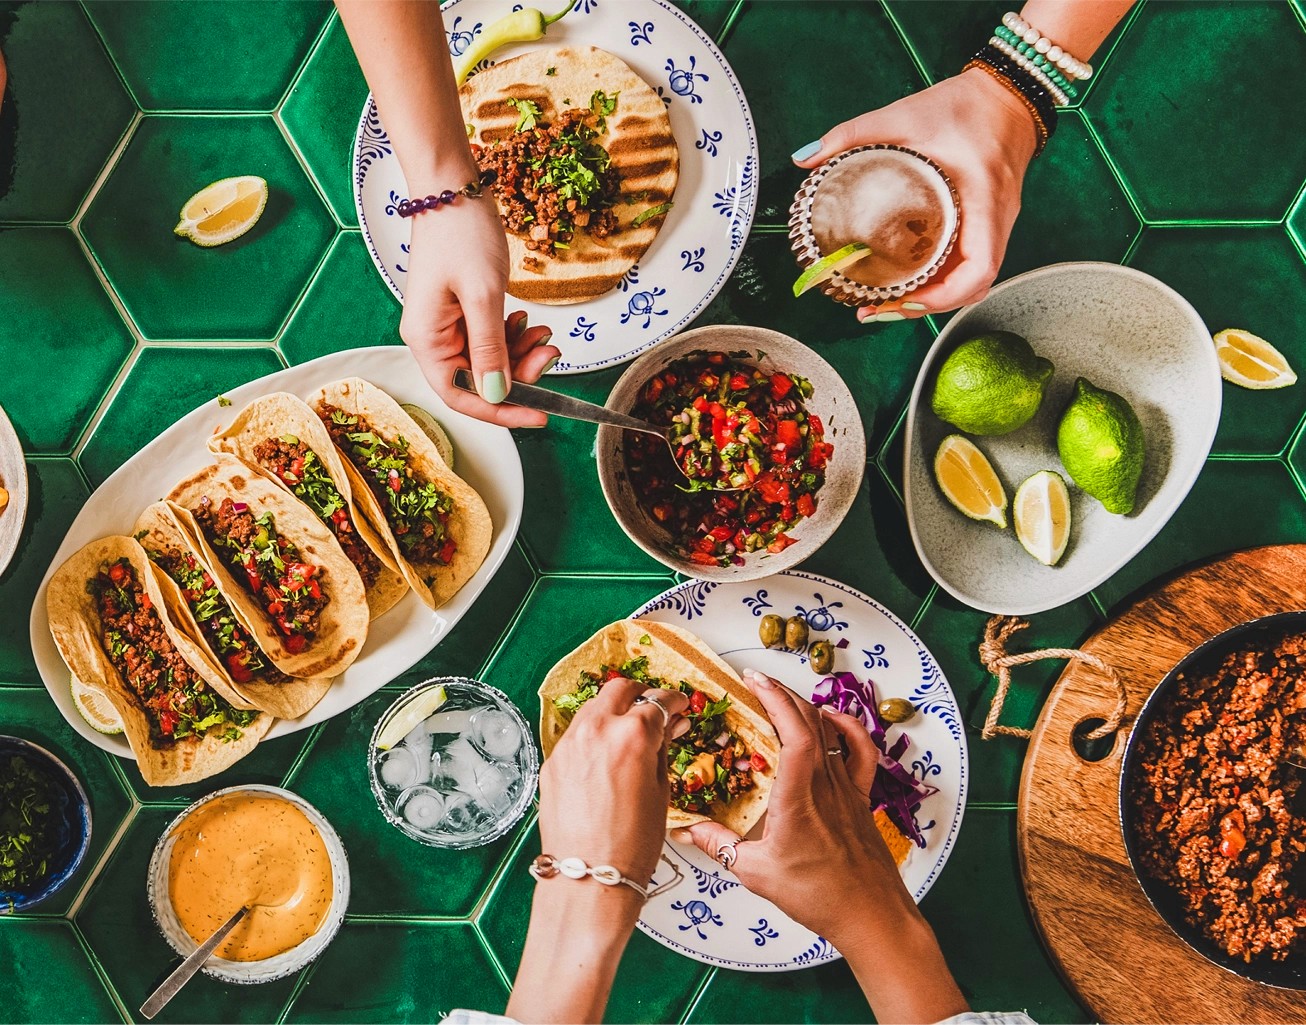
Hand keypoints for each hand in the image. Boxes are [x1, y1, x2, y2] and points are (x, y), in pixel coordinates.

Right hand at [399, 199, 560, 426]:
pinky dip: (513, 336)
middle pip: (479, 380)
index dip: (501, 411)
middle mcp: (433, 338)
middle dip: (519, 374)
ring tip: (545, 334)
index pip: (461, 395)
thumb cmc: (460, 232)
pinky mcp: (462, 310)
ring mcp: (448, 323)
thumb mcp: (482, 294)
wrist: (452, 184)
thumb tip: (498, 394)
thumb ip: (490, 348)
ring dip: (520, 354)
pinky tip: (526, 320)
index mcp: (427, 340)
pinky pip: (490, 338)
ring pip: (489, 361)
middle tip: (551, 355)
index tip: (539, 414)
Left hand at [508, 680, 688, 1023]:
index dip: (673, 701)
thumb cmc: (632, 845)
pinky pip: (576, 735)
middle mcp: (597, 730)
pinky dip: (593, 736)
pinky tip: (604, 757)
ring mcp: (569, 744)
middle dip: (640, 695)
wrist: (589, 879)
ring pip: (594, 708)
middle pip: (620, 689)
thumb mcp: (661, 792)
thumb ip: (662, 749)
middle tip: (653, 709)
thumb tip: (669, 726)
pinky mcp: (552, 762)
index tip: (678, 705)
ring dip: (613, 711)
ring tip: (628, 732)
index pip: (658, 701)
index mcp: (633, 735)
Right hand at [674, 670, 966, 1023]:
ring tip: (782, 697)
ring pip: (830, 731)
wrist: (870, 915)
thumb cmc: (817, 896)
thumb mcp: (756, 872)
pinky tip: (833, 720)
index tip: (753, 680)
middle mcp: (826, 782)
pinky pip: (861, 752)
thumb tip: (687, 829)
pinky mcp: (861, 798)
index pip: (792, 730)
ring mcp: (847, 788)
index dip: (774, 698)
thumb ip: (719, 845)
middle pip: (809, 721)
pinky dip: (848, 728)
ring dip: (806, 707)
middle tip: (756, 681)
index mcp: (799, 795)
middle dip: (781, 693)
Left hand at [793, 68, 1038, 321]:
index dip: (943, 295)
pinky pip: (969, 265)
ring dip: (933, 298)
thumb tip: (806, 159)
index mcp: (985, 198)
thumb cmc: (966, 106)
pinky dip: (941, 281)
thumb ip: (853, 134)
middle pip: (973, 286)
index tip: (905, 298)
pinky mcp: (988, 224)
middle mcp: (997, 220)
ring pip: (972, 281)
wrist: (1007, 94)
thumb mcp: (905, 115)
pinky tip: (910, 283)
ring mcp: (996, 225)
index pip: (979, 268)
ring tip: (888, 304)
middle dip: (927, 305)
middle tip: (880, 309)